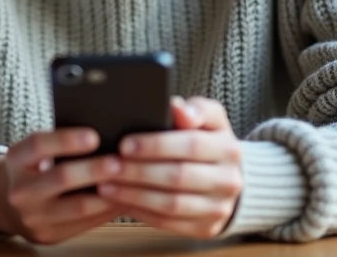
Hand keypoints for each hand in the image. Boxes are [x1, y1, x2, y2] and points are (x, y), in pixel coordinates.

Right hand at [0, 128, 123, 243]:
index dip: (66, 140)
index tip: (94, 136)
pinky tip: (123, 199)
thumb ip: (58, 143)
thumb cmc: (32, 168)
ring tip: (129, 182)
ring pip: (77, 207)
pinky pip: (84, 224)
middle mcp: (20, 190)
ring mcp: (33, 217)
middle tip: (119, 162)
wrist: (6, 203)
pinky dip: (107, 211)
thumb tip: (103, 134)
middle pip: (61, 178)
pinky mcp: (48, 235)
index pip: (39, 145)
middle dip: (93, 169)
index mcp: (16, 160)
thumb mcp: (33, 151)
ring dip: (108, 195)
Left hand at [97, 96, 242, 238]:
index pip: (191, 145)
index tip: (125, 144)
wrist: (226, 177)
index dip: (156, 145)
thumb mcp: (208, 119)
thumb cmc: (207, 141)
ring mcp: (219, 208)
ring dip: (135, 195)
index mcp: (228, 148)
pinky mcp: (206, 228)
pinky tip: (122, 201)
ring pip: (171, 204)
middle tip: (109, 166)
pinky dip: (142, 212)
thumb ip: (194, 109)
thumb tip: (177, 108)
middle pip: (178, 176)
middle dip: (138, 171)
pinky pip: (169, 223)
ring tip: (107, 185)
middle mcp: (229, 180)